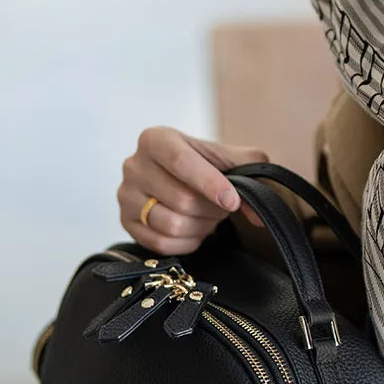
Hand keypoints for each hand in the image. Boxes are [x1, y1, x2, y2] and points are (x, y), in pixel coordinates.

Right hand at [118, 127, 267, 255]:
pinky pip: (161, 244)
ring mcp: (125, 195)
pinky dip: (187, 242)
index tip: (232, 201)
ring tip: (208, 216)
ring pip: (171, 225)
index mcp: (156, 139)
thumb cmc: (207, 165)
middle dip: (211, 210)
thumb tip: (258, 214)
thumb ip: (252, 175)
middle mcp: (134, 165)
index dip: (210, 184)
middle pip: (180, 200)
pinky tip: (196, 230)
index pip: (181, 163)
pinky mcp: (125, 222)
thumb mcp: (232, 159)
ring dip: (200, 226)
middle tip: (222, 207)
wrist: (185, 178)